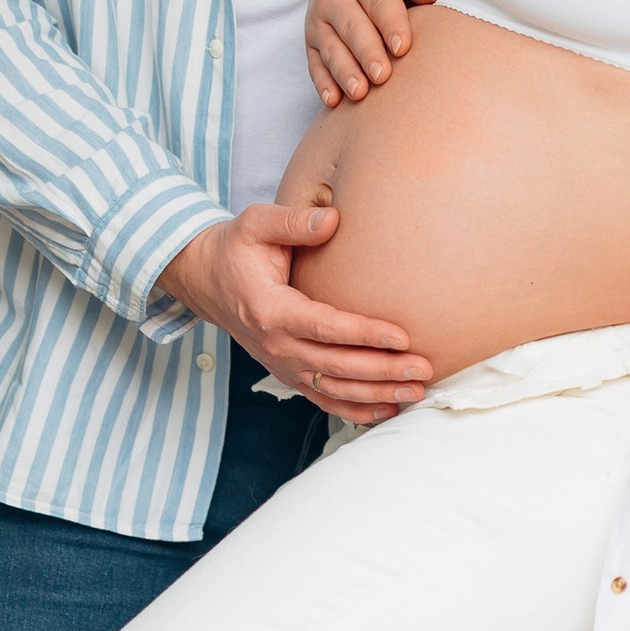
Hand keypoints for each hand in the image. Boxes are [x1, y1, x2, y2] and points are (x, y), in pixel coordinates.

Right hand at [159, 207, 433, 420]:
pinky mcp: (288, 374)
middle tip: (423, 368)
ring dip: (377, 395)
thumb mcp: (255, 224)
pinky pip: (323, 399)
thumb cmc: (236, 248)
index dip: (363, 333)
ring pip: (333, 389)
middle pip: (335, 366)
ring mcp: (281, 364)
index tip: (402, 336)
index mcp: (270, 309)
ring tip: (417, 391)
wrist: (206, 280)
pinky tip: (389, 410)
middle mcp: (276, 344)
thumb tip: (333, 219)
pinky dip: (356, 410)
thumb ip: (293, 222)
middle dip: (382, 371)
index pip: (324, 326)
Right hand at [306, 0, 447, 106]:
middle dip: (367, 52)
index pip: (378, 0)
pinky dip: (323, 83)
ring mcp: (318, 19)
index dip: (390, 23)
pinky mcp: (310, 41)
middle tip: (382, 75)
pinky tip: (334, 101)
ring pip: (331, 48)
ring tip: (360, 93)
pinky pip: (315, 64)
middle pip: (351, 26)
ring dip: (344, 71)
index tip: (402, 47)